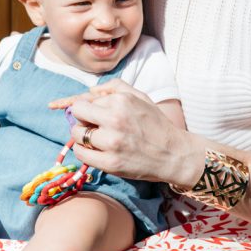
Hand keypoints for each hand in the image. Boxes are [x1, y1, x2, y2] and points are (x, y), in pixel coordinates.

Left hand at [66, 79, 200, 186]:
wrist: (174, 154)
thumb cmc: (156, 124)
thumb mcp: (140, 97)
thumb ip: (115, 87)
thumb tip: (91, 90)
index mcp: (121, 100)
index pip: (85, 99)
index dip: (89, 107)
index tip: (95, 114)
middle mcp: (115, 119)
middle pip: (77, 113)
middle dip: (83, 118)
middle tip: (95, 126)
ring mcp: (112, 142)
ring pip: (76, 134)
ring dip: (82, 136)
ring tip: (97, 139)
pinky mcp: (110, 163)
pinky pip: (81, 154)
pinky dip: (84, 152)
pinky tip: (95, 151)